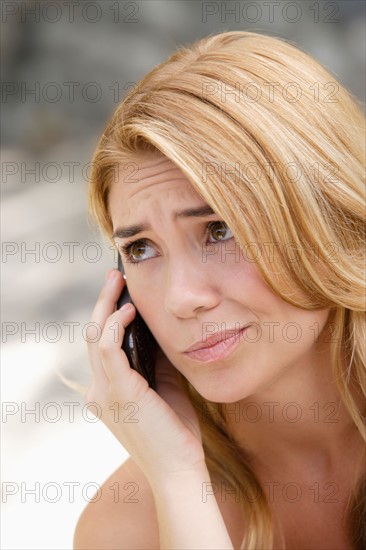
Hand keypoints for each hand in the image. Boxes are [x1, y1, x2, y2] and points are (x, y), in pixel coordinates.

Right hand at [86, 269, 206, 484]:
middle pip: (91, 334)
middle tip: (114, 276)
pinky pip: (107, 348)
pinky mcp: (118, 392)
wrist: (180, 469)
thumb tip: (159, 328)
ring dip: (105, 305)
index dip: (107, 316)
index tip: (120, 292)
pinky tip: (128, 310)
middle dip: (102, 301)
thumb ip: (155, 360)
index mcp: (106, 392)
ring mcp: (104, 393)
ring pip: (94, 336)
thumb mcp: (164, 386)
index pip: (99, 346)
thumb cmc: (174, 431)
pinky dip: (114, 325)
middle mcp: (97, 391)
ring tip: (118, 282)